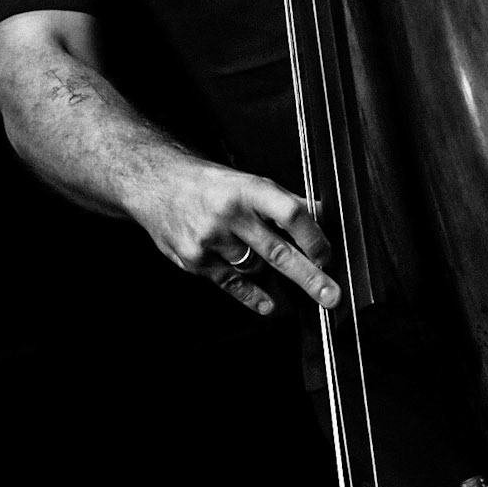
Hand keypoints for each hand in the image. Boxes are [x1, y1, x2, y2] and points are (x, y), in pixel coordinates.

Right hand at [131, 154, 341, 317]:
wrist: (155, 184)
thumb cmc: (208, 183)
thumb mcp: (247, 182)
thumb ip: (284, 202)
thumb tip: (323, 213)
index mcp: (247, 188)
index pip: (290, 214)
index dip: (313, 237)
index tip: (328, 255)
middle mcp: (229, 214)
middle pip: (278, 251)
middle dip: (309, 276)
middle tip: (333, 296)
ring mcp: (210, 240)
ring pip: (256, 268)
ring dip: (272, 273)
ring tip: (279, 270)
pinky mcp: (195, 260)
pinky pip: (233, 284)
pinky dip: (253, 295)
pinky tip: (269, 303)